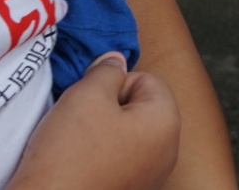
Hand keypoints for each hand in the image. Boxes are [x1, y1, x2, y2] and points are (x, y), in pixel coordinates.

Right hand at [7, 52, 180, 189]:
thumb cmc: (69, 154)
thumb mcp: (86, 95)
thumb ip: (106, 71)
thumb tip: (117, 60)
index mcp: (167, 122)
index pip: (147, 79)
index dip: (114, 83)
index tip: (90, 100)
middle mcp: (169, 150)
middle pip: (140, 107)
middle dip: (109, 107)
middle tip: (81, 120)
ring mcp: (152, 174)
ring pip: (128, 134)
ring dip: (103, 132)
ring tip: (78, 143)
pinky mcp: (132, 189)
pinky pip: (120, 159)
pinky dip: (101, 156)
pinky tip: (80, 163)